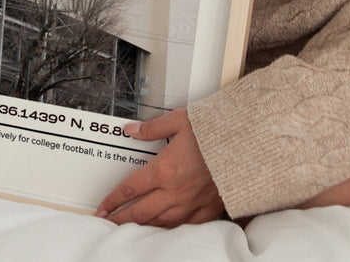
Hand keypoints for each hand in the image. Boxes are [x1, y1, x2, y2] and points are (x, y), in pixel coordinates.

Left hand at [95, 108, 223, 226]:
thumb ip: (152, 128)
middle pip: (141, 212)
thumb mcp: (179, 121)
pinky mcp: (209, 208)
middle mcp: (175, 191)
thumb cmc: (215, 131)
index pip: (131, 189)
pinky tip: (166, 228)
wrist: (246, 143)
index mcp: (164, 170)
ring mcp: (192, 203)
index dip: (113, 200)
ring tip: (132, 228)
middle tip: (108, 223)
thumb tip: (132, 130)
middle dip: (121, 219)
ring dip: (143, 226)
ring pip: (161, 222)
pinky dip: (172, 228)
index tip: (103, 207)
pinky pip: (186, 225)